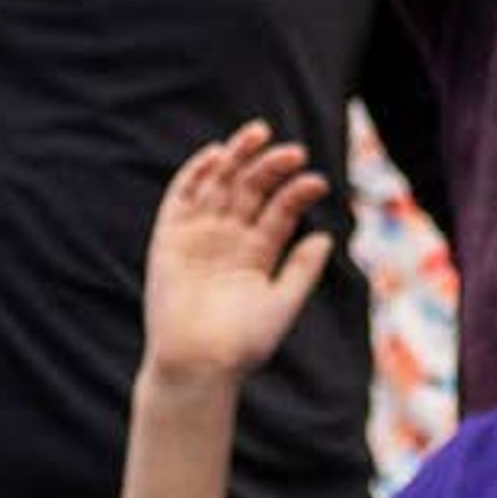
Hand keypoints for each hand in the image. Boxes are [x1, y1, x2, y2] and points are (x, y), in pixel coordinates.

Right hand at [141, 124, 334, 386]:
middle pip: (251, 190)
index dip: (297, 193)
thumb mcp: (282, 304)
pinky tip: (215, 154)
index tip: (316, 181)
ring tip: (258, 134)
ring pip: (218, 185)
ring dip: (236, 158)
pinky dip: (194, 175)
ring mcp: (199, 235)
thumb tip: (326, 236)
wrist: (198, 364)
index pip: (280, 211)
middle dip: (270, 167)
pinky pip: (180, 198)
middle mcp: (229, 239)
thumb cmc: (242, 344)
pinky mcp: (170, 238)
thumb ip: (302, 270)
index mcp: (257, 254)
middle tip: (293, 152)